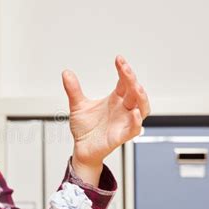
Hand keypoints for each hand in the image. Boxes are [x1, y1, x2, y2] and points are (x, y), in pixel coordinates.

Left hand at [62, 55, 150, 185]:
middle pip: (135, 92)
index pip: (124, 82)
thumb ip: (73, 89)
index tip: (119, 59)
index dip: (124, 70)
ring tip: (136, 87)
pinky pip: (134, 129)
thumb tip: (66, 73)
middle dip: (132, 79)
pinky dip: (136, 121)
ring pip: (142, 108)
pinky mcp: (121, 136)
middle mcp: (123, 109)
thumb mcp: (77, 106)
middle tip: (125, 68)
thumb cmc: (85, 129)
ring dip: (141, 98)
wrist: (81, 148)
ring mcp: (124, 122)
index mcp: (115, 100)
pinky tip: (134, 112)